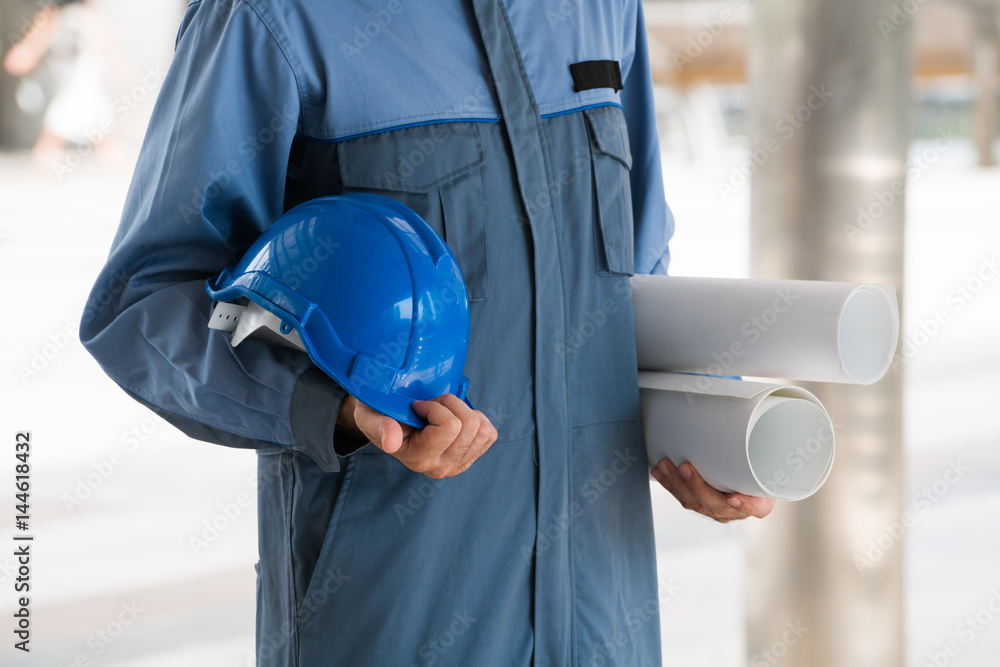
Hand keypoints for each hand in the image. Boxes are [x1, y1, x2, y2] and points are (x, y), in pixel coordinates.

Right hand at [346, 394, 497, 477]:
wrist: (386, 425)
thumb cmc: (379, 416)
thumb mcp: (370, 417)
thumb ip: (380, 427)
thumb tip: (391, 441)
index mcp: (418, 459)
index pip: (450, 427)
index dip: (436, 407)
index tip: (418, 406)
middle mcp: (440, 467)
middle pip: (469, 425)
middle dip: (451, 405)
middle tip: (431, 406)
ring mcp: (458, 465)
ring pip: (482, 429)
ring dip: (464, 411)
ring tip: (443, 412)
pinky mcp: (470, 458)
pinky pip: (489, 434)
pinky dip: (477, 419)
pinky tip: (457, 419)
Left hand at [651, 458, 773, 522]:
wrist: (748, 481)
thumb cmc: (759, 473)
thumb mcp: (767, 466)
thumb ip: (764, 461)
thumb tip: (763, 448)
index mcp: (758, 505)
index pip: (753, 508)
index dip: (743, 505)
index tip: (733, 498)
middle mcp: (735, 511)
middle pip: (713, 504)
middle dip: (695, 486)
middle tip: (684, 467)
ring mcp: (715, 510)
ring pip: (693, 502)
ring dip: (676, 483)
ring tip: (664, 466)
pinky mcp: (700, 504)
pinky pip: (682, 497)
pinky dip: (669, 484)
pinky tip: (659, 472)